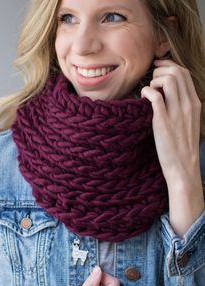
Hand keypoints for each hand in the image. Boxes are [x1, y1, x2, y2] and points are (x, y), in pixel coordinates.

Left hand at [141, 59, 203, 234]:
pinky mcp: (162, 121)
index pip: (185, 74)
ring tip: (148, 90)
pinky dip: (146, 91)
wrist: (183, 168)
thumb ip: (182, 106)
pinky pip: (155, 96)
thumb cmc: (183, 147)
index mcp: (195, 104)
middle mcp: (187, 105)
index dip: (169, 66)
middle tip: (151, 79)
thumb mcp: (189, 122)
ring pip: (167, 80)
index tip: (158, 68)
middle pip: (176, 72)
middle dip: (160, 70)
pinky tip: (142, 97)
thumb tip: (168, 94)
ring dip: (154, 80)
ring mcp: (176, 113)